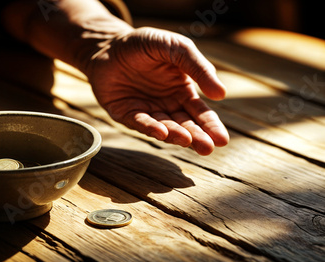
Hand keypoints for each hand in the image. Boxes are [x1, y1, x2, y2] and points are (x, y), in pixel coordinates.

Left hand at [85, 27, 228, 154]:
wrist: (107, 44)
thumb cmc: (144, 44)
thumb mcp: (176, 48)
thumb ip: (198, 67)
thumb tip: (220, 95)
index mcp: (182, 92)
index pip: (200, 113)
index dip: (211, 126)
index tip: (222, 140)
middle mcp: (166, 106)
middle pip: (185, 125)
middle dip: (197, 138)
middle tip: (207, 149)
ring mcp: (146, 111)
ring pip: (164, 128)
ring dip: (175, 135)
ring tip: (187, 140)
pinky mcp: (125, 114)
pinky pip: (139, 122)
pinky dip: (150, 128)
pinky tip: (161, 132)